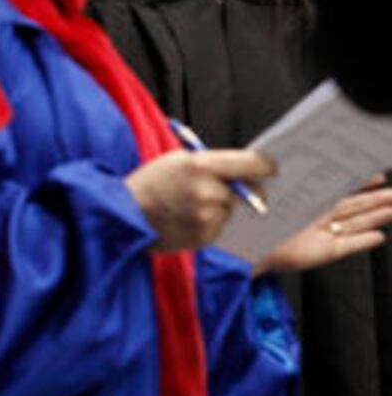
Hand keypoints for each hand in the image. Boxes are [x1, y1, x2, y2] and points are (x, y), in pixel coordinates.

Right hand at [125, 149, 275, 251]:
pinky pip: (220, 226)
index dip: (266, 165)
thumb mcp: (177, 160)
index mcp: (202, 165)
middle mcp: (208, 191)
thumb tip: (244, 169)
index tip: (270, 168)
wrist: (125, 214)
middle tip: (227, 188)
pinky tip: (188, 217)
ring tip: (192, 204)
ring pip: (231, 209)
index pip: (254, 163)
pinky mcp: (205, 236)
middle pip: (249, 190)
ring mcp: (207, 216)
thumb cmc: (149, 183)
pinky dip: (210, 222)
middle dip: (244, 189)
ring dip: (221, 207)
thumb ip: (212, 163)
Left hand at [258, 178, 391, 274]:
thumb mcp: (273, 195)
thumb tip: (288, 161)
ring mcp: (323, 234)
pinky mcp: (324, 251)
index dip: (359, 183)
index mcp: (307, 201)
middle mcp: (318, 216)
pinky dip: (364, 241)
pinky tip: (379, 236)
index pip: (338, 190)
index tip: (377, 175)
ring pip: (356, 223)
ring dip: (376, 217)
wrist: (247, 245)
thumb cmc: (255, 219)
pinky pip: (349, 245)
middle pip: (355, 206)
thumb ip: (285, 180)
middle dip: (377, 199)